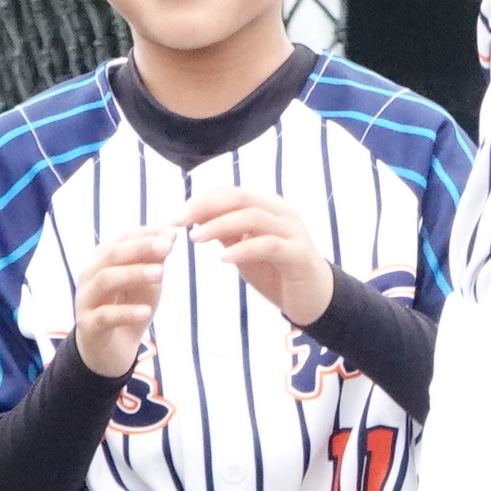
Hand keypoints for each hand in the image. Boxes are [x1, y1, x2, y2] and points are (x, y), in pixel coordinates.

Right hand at [70, 225, 175, 379]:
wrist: (110, 349)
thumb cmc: (128, 305)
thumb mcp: (145, 281)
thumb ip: (155, 259)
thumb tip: (171, 232)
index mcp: (102, 259)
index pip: (123, 240)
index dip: (147, 234)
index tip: (173, 232)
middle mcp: (90, 275)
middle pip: (112, 255)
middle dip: (141, 248)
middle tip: (167, 246)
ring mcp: (86, 300)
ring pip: (105, 281)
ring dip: (133, 274)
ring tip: (160, 273)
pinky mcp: (88, 326)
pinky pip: (105, 316)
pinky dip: (125, 312)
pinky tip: (145, 311)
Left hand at [180, 189, 334, 329]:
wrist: (314, 298)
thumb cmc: (276, 271)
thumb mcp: (245, 248)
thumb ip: (226, 232)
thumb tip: (195, 217)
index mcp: (269, 207)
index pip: (232, 192)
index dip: (202, 200)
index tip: (176, 215)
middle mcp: (282, 213)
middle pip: (241, 197)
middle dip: (206, 207)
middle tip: (180, 221)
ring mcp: (293, 232)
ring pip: (254, 217)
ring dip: (220, 225)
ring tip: (196, 238)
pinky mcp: (298, 254)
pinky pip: (269, 245)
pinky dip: (243, 249)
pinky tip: (223, 259)